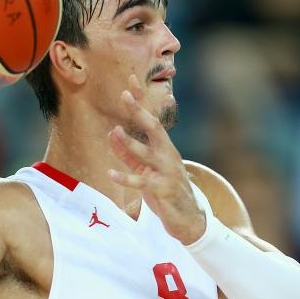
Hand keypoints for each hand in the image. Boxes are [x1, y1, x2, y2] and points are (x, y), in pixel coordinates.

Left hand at [107, 75, 205, 244]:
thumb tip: (111, 132)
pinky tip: (111, 173)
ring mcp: (167, 171)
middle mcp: (168, 154)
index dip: (141, 100)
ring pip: (147, 153)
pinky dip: (126, 177)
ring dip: (130, 142)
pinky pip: (142, 181)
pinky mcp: (163, 189)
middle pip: (154, 128)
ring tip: (114, 131)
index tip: (131, 79)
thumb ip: (128, 153)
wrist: (189, 219)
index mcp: (164, 147)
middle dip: (139, 111)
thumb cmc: (165, 190)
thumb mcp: (144, 169)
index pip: (151, 118)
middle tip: (124, 95)